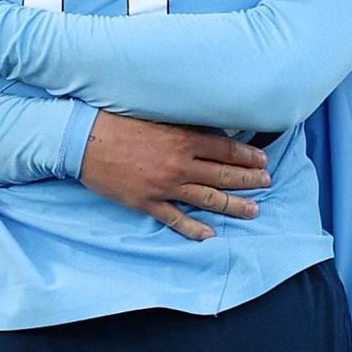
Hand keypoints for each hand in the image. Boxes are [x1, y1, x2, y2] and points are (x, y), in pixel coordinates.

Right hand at [79, 111, 270, 241]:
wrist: (85, 140)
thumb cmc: (118, 123)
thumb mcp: (157, 116)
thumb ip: (184, 126)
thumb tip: (212, 132)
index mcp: (183, 138)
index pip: (226, 149)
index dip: (248, 156)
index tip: (263, 160)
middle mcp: (180, 164)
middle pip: (224, 175)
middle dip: (249, 180)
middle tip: (266, 183)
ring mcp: (165, 186)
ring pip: (209, 199)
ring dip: (234, 206)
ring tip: (253, 210)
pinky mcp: (148, 203)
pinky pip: (176, 219)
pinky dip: (194, 228)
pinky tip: (210, 235)